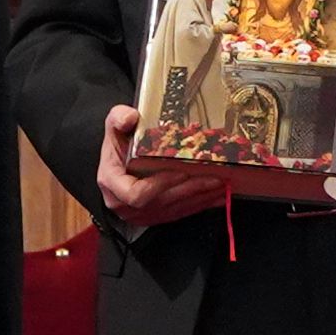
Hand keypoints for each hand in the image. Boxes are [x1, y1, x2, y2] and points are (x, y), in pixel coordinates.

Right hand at [96, 105, 228, 230]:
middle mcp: (126, 205)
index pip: (137, 194)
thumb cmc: (118, 144)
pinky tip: (218, 194)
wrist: (118, 161)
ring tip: (222, 183)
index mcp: (113, 184)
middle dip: (191, 190)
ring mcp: (141, 214)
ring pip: (175, 210)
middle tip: (214, 177)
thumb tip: (130, 117)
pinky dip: (202, 203)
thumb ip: (119, 118)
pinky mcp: (156, 217)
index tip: (181, 173)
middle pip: (163, 203)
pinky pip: (182, 213)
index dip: (161, 185)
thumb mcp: (114, 126)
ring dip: (201, 197)